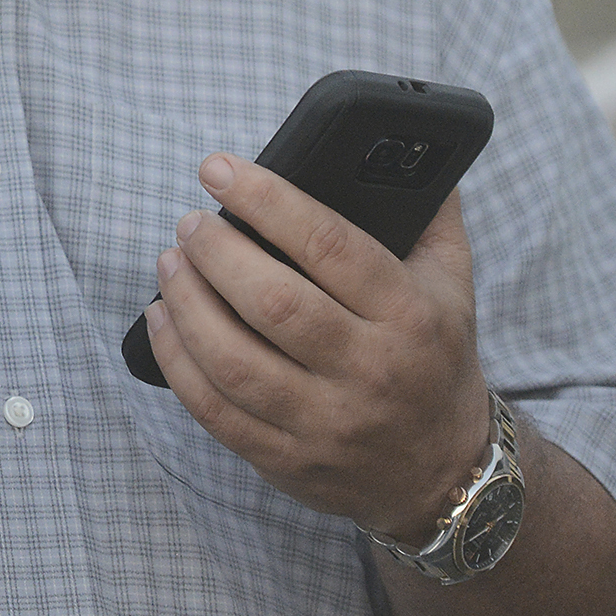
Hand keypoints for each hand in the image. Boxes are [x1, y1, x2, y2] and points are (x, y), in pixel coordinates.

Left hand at [144, 154, 491, 540]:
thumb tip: (401, 141)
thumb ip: (429, 214)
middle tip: (189, 223)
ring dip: (187, 302)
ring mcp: (327, 422)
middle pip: (273, 302)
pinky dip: (176, 361)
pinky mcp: (288, 460)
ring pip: (234, 360)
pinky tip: (162, 320)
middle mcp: (371, 371)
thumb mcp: (453, 286)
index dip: (265, 199)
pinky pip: (215, 411)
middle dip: (215, 251)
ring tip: (170, 262)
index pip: (329, 244)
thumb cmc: (434, 359)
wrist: (445, 474)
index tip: (217, 169)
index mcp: (410, 316)